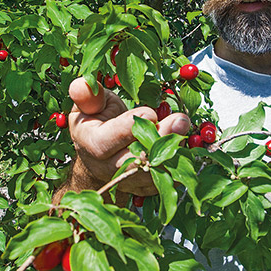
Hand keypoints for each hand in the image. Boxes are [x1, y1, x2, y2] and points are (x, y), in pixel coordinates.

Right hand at [55, 78, 190, 203]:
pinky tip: (187, 146)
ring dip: (174, 152)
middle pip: (134, 160)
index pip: (107, 141)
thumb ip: (87, 95)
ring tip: (187, 132)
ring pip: (153, 173)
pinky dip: (178, 164)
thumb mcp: (87, 104)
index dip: (130, 127)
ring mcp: (126, 180)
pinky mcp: (144, 186)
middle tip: (181, 121)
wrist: (99, 152)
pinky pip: (164, 180)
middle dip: (160, 140)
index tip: (150, 113)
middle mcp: (107, 167)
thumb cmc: (95, 121)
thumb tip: (83, 83)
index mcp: (90, 143)